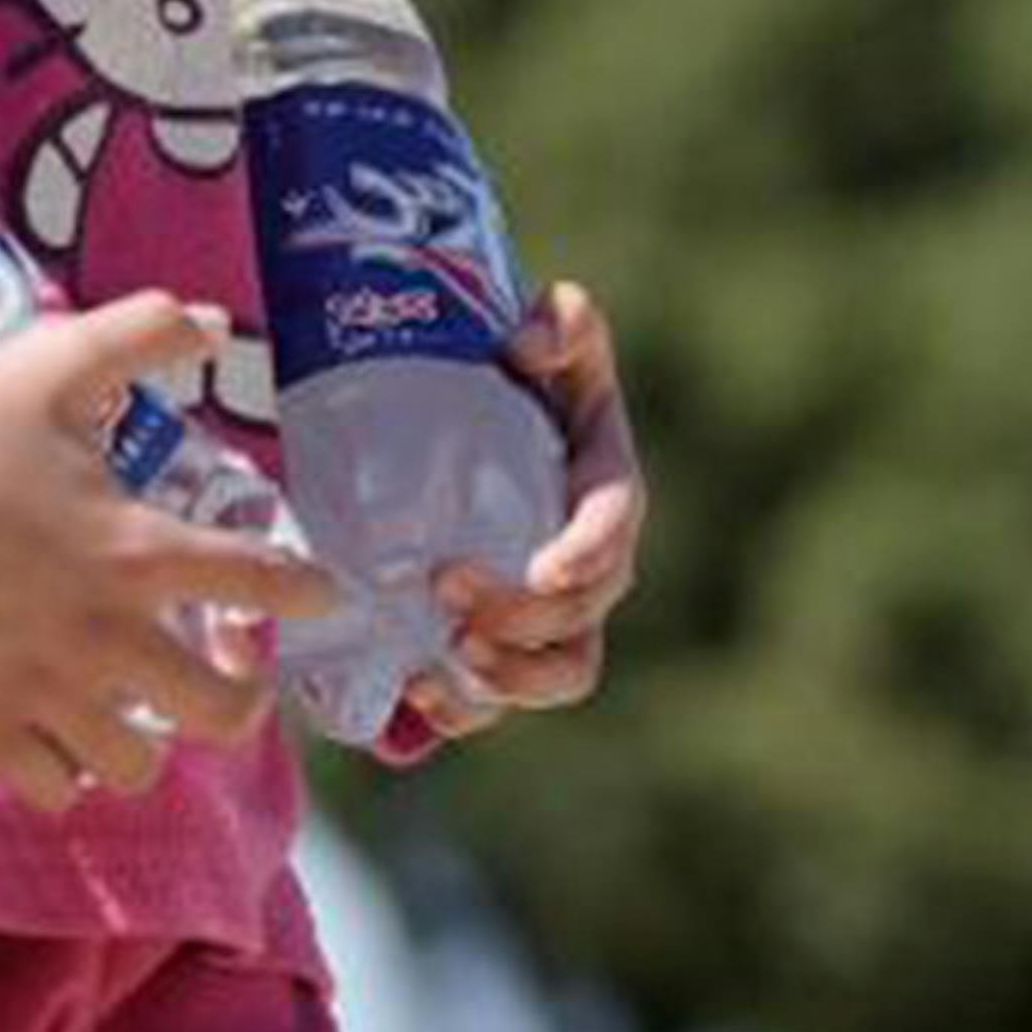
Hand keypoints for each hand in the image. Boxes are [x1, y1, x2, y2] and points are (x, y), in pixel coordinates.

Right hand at [0, 292, 334, 813]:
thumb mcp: (52, 359)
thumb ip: (140, 334)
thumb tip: (210, 321)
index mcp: (133, 548)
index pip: (259, 584)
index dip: (307, 591)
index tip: (321, 593)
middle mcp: (100, 632)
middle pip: (219, 711)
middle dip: (244, 697)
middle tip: (233, 673)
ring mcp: (38, 685)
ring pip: (136, 765)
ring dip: (155, 741)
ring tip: (147, 706)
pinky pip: (51, 786)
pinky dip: (72, 773)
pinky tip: (74, 732)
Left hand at [391, 276, 649, 751]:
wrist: (468, 420)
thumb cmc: (517, 374)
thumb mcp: (547, 330)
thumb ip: (559, 320)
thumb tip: (529, 346)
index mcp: (604, 487)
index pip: (616, 525)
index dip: (591, 553)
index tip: (547, 566)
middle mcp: (589, 562)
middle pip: (581, 613)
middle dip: (523, 614)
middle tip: (447, 587)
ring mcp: (549, 613)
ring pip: (560, 672)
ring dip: (510, 679)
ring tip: (446, 663)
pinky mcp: (503, 644)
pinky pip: (500, 699)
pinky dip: (465, 710)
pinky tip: (415, 698)